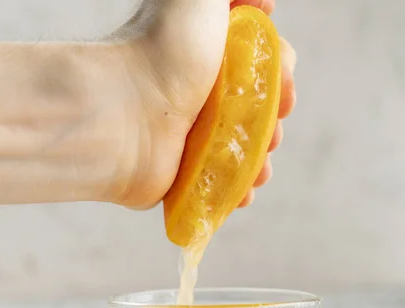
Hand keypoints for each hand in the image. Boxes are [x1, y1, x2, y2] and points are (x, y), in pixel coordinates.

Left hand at [105, 0, 295, 208]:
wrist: (120, 112)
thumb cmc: (158, 50)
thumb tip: (262, 0)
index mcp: (210, 56)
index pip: (261, 63)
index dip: (281, 73)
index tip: (284, 81)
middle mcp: (202, 92)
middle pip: (259, 107)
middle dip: (275, 120)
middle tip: (272, 130)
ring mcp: (193, 134)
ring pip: (246, 148)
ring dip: (262, 159)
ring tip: (259, 167)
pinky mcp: (185, 172)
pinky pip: (222, 183)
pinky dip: (239, 189)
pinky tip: (244, 190)